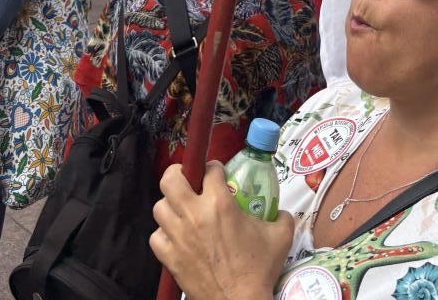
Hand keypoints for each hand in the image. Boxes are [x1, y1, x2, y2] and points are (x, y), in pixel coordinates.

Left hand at [151, 162, 293, 299]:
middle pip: (170, 179)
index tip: (217, 174)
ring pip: (159, 207)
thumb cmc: (259, 270)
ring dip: (170, 206)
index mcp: (220, 203)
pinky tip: (175, 237)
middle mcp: (194, 214)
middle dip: (179, 174)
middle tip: (189, 181)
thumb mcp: (280, 237)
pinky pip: (155, 237)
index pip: (209, 169)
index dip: (214, 168)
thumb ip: (281, 217)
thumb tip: (281, 211)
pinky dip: (163, 234)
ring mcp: (178, 236)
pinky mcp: (169, 258)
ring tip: (182, 211)